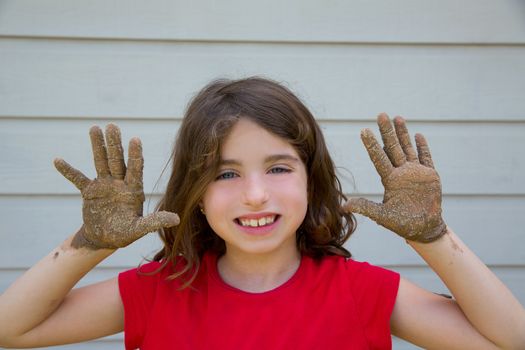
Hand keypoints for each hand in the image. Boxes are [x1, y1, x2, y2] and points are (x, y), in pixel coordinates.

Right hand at [54, 124, 178, 248]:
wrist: (105, 238)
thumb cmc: (125, 233)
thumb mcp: (139, 229)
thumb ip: (155, 221)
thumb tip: (176, 219)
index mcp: (133, 189)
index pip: (136, 168)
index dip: (135, 155)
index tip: (136, 139)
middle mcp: (119, 183)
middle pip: (117, 160)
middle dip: (115, 143)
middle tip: (113, 125)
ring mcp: (104, 185)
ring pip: (100, 162)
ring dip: (97, 146)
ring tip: (94, 128)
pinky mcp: (89, 191)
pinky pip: (77, 178)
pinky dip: (68, 171)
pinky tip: (58, 160)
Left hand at [344, 113, 445, 242]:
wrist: (423, 228)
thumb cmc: (402, 223)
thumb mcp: (381, 216)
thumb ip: (365, 208)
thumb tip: (343, 207)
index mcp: (389, 180)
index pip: (378, 158)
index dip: (371, 144)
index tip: (363, 130)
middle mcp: (401, 172)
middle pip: (392, 147)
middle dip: (387, 132)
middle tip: (381, 115)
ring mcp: (415, 172)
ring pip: (408, 148)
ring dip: (403, 134)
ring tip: (397, 118)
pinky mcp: (430, 175)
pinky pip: (426, 158)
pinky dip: (423, 147)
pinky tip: (418, 135)